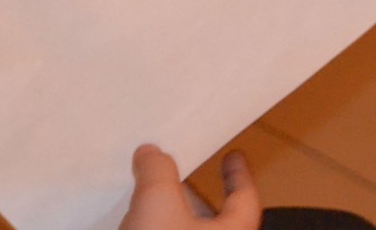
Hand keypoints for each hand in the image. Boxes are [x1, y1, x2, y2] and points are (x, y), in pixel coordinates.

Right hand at [120, 145, 260, 229]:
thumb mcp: (158, 200)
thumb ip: (157, 169)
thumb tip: (151, 152)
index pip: (246, 200)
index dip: (240, 174)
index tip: (234, 155)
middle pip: (210, 216)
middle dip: (189, 190)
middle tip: (171, 166)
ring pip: (182, 228)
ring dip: (166, 211)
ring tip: (143, 188)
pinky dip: (153, 226)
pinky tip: (129, 219)